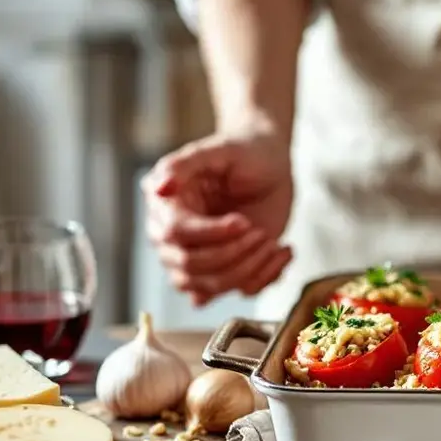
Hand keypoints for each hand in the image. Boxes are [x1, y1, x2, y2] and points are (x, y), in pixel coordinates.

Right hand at [141, 130, 293, 305]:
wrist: (269, 163)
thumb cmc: (242, 151)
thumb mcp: (216, 149)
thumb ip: (183, 164)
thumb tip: (159, 188)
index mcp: (166, 207)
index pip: (176, 234)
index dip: (211, 233)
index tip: (243, 221)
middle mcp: (175, 239)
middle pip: (189, 267)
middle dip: (232, 253)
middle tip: (260, 232)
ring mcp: (201, 258)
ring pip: (212, 286)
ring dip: (249, 269)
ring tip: (271, 241)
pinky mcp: (227, 270)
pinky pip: (239, 290)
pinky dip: (266, 277)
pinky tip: (282, 250)